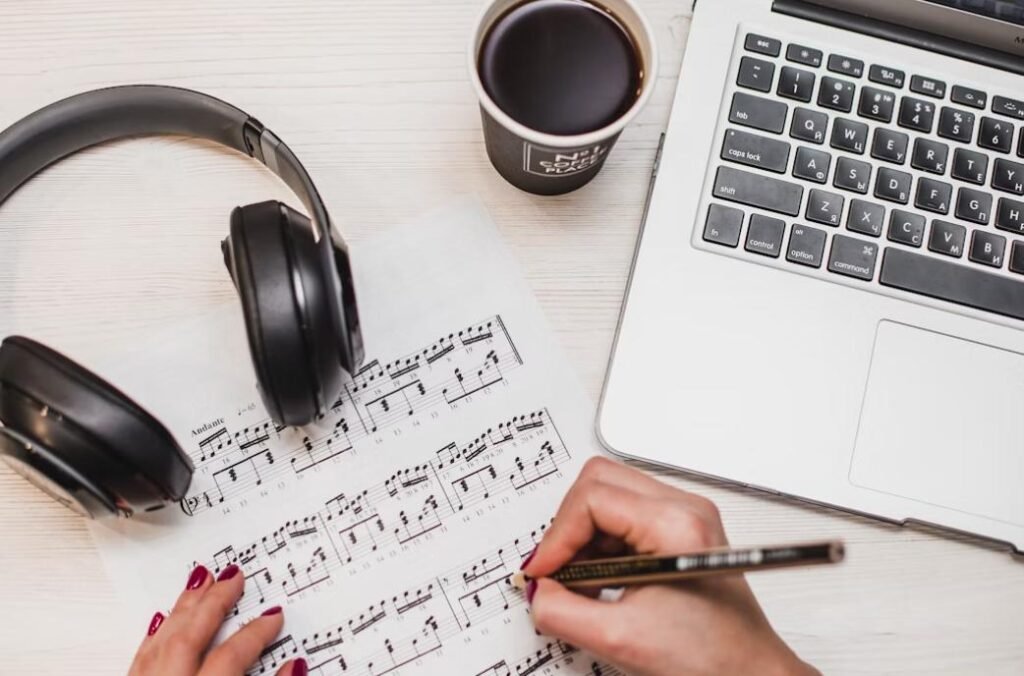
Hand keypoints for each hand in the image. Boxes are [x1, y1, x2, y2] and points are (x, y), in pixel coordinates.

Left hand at [129, 564, 306, 675]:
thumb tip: (295, 666)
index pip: (232, 655)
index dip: (256, 633)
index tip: (273, 616)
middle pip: (191, 634)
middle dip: (215, 601)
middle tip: (233, 575)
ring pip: (163, 639)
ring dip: (184, 607)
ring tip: (200, 582)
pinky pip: (140, 656)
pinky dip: (154, 635)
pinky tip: (162, 620)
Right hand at [522, 457, 817, 675]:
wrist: (749, 674)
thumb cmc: (712, 657)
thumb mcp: (620, 639)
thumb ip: (562, 611)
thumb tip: (537, 590)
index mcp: (675, 524)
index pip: (592, 499)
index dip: (557, 537)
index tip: (544, 572)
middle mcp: (684, 508)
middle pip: (599, 481)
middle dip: (568, 527)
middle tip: (556, 569)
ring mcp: (684, 516)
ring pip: (609, 495)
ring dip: (583, 536)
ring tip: (580, 582)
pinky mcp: (680, 530)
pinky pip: (623, 516)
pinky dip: (601, 544)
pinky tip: (600, 581)